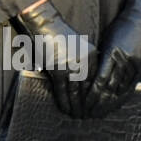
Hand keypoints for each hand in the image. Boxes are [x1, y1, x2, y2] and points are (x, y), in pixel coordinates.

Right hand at [18, 0, 97, 116]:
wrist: (45, 24)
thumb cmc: (60, 37)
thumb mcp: (78, 49)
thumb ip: (82, 65)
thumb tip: (83, 87)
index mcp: (92, 55)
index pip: (96, 80)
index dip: (95, 95)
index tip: (94, 106)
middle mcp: (84, 61)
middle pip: (88, 88)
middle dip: (86, 104)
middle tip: (86, 115)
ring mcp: (71, 65)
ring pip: (76, 92)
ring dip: (75, 106)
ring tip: (76, 116)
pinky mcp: (58, 69)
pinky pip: (62, 90)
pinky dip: (63, 101)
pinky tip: (65, 109)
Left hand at [83, 0, 140, 117]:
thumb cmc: (122, 26)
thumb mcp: (107, 39)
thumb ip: (99, 57)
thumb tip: (86, 74)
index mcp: (112, 53)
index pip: (99, 80)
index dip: (90, 95)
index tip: (81, 104)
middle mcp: (124, 62)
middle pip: (108, 89)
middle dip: (96, 104)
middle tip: (86, 114)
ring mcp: (135, 67)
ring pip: (119, 91)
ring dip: (107, 105)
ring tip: (97, 114)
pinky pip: (130, 88)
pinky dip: (121, 99)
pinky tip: (114, 106)